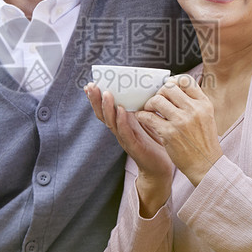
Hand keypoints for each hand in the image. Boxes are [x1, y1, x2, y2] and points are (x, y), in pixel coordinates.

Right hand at [85, 83, 172, 214]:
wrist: (160, 167)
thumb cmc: (154, 142)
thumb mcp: (146, 120)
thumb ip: (141, 107)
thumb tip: (142, 87)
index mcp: (121, 123)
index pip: (105, 109)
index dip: (97, 98)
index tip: (90, 84)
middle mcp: (119, 131)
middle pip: (103, 114)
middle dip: (96, 100)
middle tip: (92, 86)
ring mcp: (125, 139)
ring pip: (111, 123)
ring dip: (107, 108)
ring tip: (106, 94)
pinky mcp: (134, 147)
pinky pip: (125, 133)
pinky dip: (122, 122)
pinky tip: (121, 111)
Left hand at [137, 75, 222, 185]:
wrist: (205, 164)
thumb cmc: (204, 141)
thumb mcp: (207, 117)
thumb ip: (194, 102)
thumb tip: (177, 87)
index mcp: (204, 104)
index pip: (186, 81)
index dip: (173, 81)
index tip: (167, 88)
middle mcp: (194, 110)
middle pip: (169, 88)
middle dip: (159, 92)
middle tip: (157, 100)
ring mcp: (181, 121)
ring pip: (157, 100)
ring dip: (150, 103)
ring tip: (150, 109)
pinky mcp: (169, 133)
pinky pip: (149, 117)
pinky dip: (143, 115)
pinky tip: (143, 117)